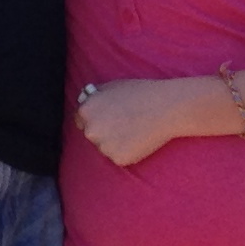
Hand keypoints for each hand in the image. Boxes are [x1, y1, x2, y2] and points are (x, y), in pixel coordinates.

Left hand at [76, 79, 193, 169]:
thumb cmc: (140, 93)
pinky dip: (126, 151)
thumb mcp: (111, 86)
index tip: (107, 117)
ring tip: (133, 129)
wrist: (164, 108)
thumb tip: (85, 100)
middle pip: (91, 134)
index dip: (94, 117)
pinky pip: (118, 156)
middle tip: (123, 122)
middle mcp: (91, 131)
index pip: (80, 119)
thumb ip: (94, 96)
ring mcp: (103, 147)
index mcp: (86, 111)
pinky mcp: (118, 159)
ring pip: (105, 147)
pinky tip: (138, 139)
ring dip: (114, 142)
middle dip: (103, 130)